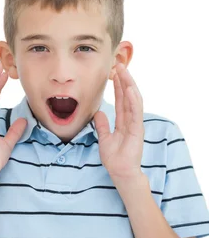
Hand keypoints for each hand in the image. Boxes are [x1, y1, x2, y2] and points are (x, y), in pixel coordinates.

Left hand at [94, 63, 143, 181]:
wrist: (120, 172)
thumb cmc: (114, 158)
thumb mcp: (104, 138)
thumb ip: (102, 125)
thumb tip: (98, 112)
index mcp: (123, 121)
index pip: (121, 100)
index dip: (118, 86)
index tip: (114, 73)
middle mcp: (131, 120)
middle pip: (128, 97)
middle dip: (124, 81)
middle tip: (119, 65)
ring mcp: (135, 124)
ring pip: (133, 100)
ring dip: (129, 85)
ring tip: (124, 72)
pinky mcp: (138, 130)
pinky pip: (136, 112)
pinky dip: (134, 100)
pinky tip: (130, 89)